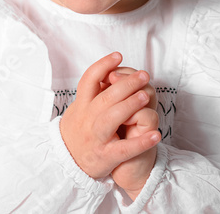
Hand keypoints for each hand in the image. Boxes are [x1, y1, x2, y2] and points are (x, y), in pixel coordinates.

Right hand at [58, 52, 161, 181]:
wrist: (64, 164)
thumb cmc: (79, 131)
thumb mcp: (78, 109)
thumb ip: (92, 92)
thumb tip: (110, 70)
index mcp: (82, 106)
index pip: (89, 80)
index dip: (103, 66)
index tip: (118, 56)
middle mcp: (87, 119)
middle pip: (105, 97)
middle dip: (125, 84)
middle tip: (143, 75)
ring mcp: (96, 138)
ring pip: (111, 119)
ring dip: (129, 106)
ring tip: (145, 97)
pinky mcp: (105, 156)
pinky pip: (125, 149)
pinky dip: (141, 142)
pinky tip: (155, 135)